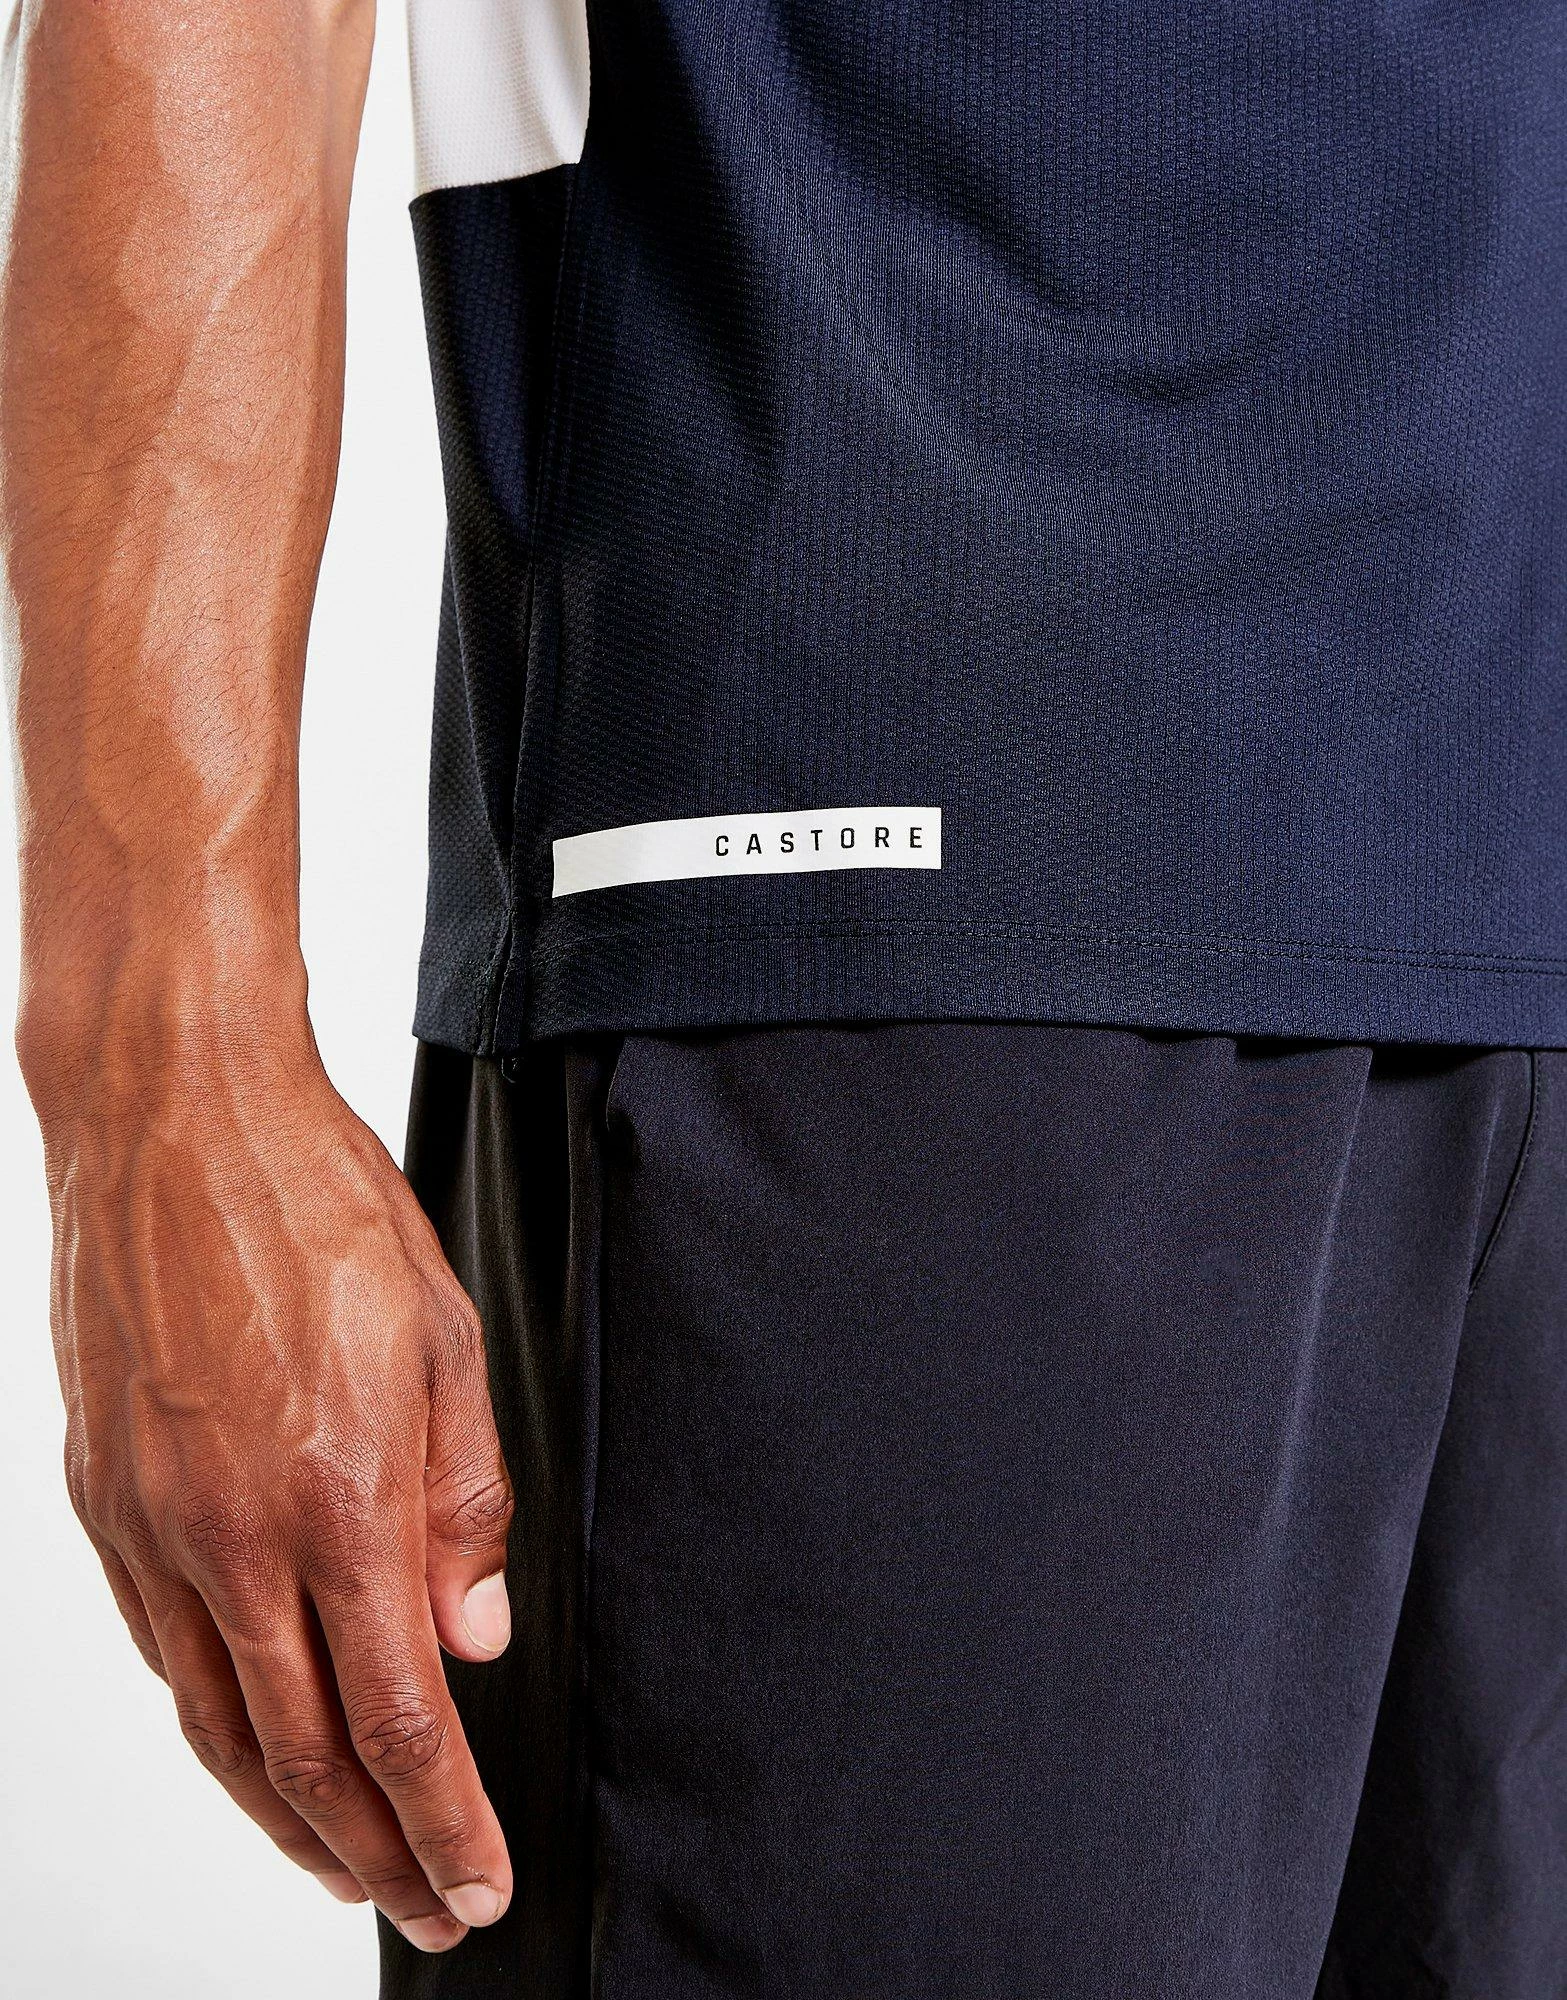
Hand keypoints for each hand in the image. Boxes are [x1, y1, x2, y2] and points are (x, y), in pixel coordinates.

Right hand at [31, 1029, 513, 1953]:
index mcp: (339, 1494)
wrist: (173, 1119)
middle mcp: (232, 1535)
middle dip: (375, 1854)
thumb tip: (471, 1639)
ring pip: (218, 1726)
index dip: (444, 1822)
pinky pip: (161, 1654)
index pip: (399, 1718)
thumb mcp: (442, 1338)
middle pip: (304, 1755)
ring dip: (286, 1819)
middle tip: (427, 1908)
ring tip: (345, 1866)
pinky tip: (253, 1750)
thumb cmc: (320, 1209)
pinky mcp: (103, 1503)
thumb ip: (464, 1504)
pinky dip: (214, 1728)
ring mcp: (153, 1526)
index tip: (477, 1884)